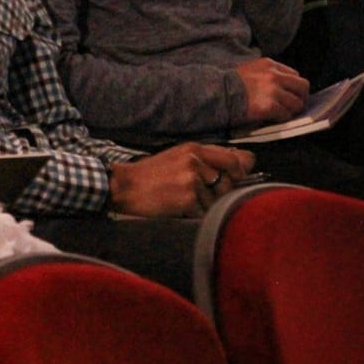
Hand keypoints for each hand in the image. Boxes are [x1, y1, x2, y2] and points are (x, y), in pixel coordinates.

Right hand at [109, 142, 255, 217]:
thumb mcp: (177, 156)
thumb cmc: (149, 174)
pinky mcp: (188, 198)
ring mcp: (192, 180)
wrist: (123, 187)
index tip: (235, 178)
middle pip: (229, 182)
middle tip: (198, 193)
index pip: (233, 159)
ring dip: (204, 205)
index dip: (239, 171)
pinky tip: (177, 207)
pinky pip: (204, 212)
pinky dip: (194, 214)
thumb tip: (240, 164)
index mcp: (194, 149)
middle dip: (220, 192)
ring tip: (182, 199)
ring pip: (217, 200)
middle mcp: (196, 161)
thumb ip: (205, 158)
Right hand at [234, 56, 308, 121]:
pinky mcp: (269, 106)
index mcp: (269, 64)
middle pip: (302, 86)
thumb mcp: (250, 70)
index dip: (293, 86)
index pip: (294, 74)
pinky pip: (285, 114)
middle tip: (293, 105)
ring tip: (280, 112)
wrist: (216, 94)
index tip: (289, 93)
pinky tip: (272, 117)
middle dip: (299, 97)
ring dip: (290, 110)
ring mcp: (273, 91)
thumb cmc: (229, 84)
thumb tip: (284, 87)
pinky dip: (281, 118)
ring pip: (296, 103)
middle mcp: (274, 76)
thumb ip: (267, 74)